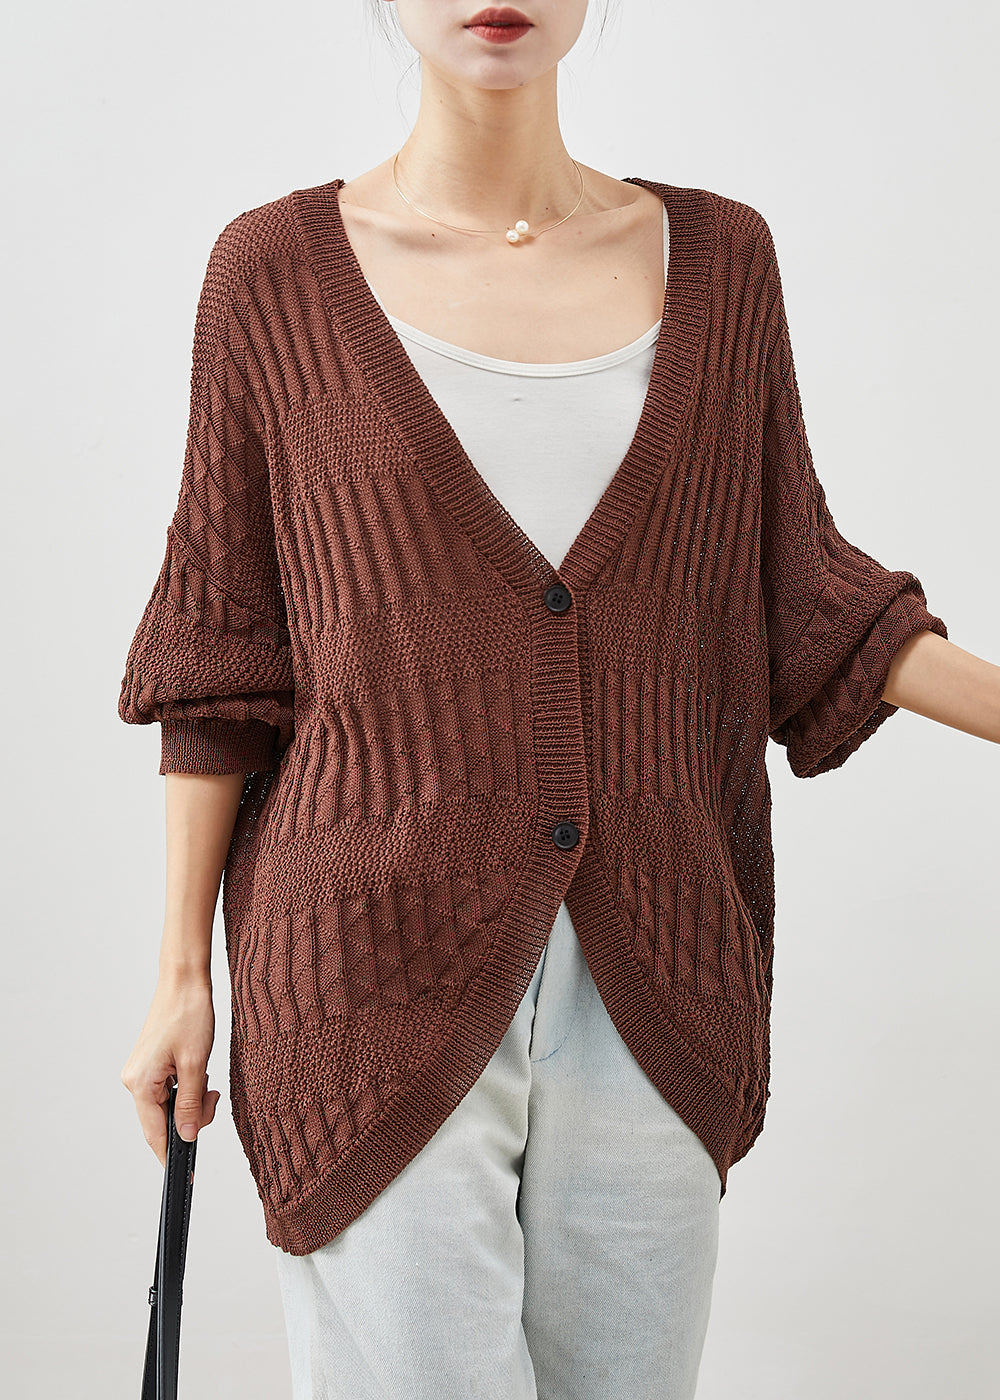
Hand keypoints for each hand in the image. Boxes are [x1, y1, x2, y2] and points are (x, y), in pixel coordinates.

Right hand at [121, 975, 221, 1168]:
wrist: (184, 981)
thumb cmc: (189, 1013)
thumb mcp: (196, 1062)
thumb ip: (191, 1102)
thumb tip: (187, 1135)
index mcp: (141, 1083)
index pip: (155, 1133)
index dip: (173, 1155)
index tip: (187, 1174)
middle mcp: (134, 1080)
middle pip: (163, 1120)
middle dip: (191, 1118)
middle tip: (213, 1100)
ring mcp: (141, 1072)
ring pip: (168, 1105)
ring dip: (192, 1102)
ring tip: (208, 1084)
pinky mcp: (150, 1064)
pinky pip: (168, 1090)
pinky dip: (187, 1089)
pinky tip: (198, 1075)